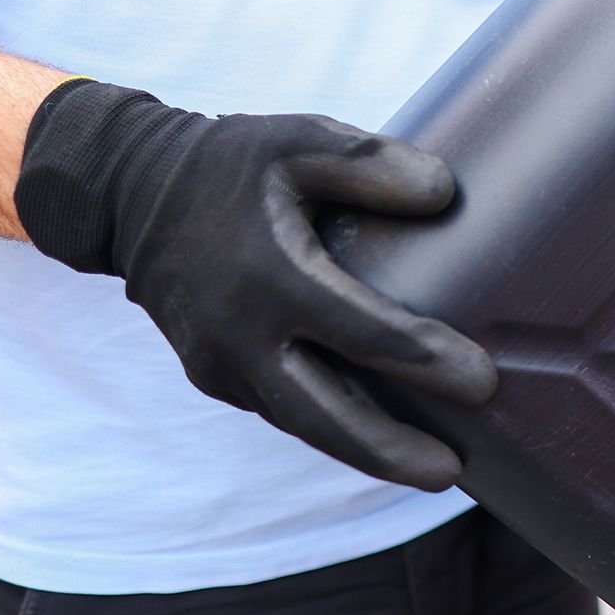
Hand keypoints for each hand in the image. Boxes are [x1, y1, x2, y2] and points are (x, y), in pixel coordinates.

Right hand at [14, 79, 495, 490]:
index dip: (425, 360)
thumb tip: (442, 194)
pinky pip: (282, 410)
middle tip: (451, 474)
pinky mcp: (213, 377)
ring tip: (434, 470)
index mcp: (269, 274)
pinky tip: (382, 438)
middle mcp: (240, 333)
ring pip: (302, 425)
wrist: (131, 194)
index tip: (483, 382)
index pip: (361, 333)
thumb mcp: (297, 141)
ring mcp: (220, 363)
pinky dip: (332, 429)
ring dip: (366, 454)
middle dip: (390, 451)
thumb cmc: (230, 164)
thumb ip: (369, 161)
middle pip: (324, 414)